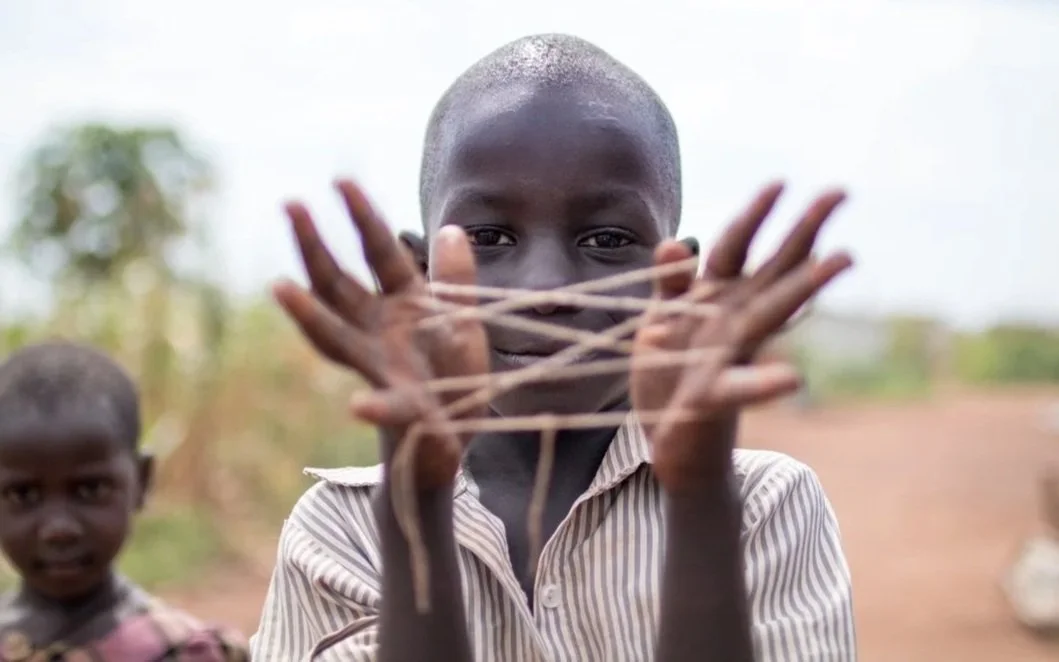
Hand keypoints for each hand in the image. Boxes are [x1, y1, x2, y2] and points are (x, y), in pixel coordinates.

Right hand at [272, 179, 488, 489]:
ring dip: (309, 314)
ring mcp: (381, 368)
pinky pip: (385, 407)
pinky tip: (358, 407)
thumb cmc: (454, 368)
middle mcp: (378, 330)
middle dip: (315, 247)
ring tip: (280, 287)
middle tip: (291, 205)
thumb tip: (452, 228)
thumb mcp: (462, 318)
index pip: (378, 252)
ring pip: (336, 338)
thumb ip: (456, 279)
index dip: (363, 217)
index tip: (340, 180)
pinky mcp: (401, 409)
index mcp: (401, 301)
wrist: (457, 428)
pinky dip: (373, 408)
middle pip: (338, 285)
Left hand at [630, 182, 851, 491]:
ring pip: (769, 314)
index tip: (781, 183)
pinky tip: (794, 377)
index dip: (755, 215)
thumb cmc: (670, 374)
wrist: (671, 442)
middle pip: (771, 266)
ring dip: (804, 286)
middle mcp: (731, 321)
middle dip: (803, 229)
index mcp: (715, 298)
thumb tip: (676, 240)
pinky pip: (739, 388)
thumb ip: (670, 283)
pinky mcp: (713, 397)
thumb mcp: (660, 321)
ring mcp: (728, 355)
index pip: (737, 246)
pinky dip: (764, 383)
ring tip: (840, 260)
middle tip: (840, 192)